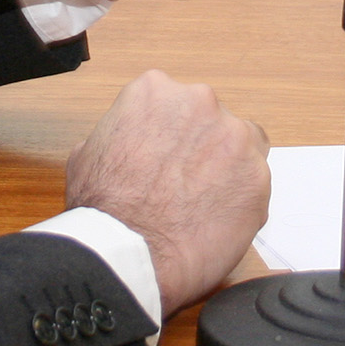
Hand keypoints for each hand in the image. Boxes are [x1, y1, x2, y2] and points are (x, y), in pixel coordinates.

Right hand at [66, 69, 270, 313]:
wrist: (126, 254)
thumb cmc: (102, 209)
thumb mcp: (87, 152)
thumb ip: (120, 133)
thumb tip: (126, 143)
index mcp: (154, 91)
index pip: (177, 105)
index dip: (174, 135)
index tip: (169, 158)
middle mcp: (199, 102)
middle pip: (213, 121)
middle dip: (204, 148)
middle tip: (186, 183)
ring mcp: (233, 137)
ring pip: (242, 148)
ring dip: (228, 170)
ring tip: (204, 204)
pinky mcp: (257, 176)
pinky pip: (256, 184)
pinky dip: (241, 200)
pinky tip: (216, 221)